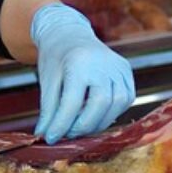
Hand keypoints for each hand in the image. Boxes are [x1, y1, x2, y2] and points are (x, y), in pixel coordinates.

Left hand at [30, 2, 134, 143]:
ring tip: (80, 126)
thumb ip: (48, 109)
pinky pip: (125, 99)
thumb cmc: (56, 58)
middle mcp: (103, 62)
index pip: (72, 102)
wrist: (68, 34)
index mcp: (79, 62)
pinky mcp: (126, 71)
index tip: (51, 138)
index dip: (61, 124)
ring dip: (98, 122)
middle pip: (99, 104)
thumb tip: (45, 136)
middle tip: (67, 134)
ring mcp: (118, 66)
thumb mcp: (47, 81)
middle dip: (83, 126)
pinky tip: (95, 115)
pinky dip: (111, 112)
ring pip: (116, 104)